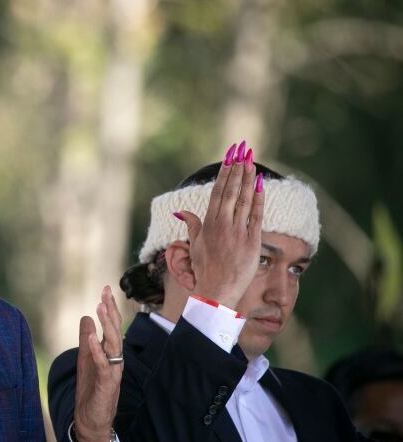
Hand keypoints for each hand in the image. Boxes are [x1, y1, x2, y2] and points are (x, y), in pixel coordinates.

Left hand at [73, 286, 123, 441]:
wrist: (92, 421)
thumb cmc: (92, 390)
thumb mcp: (87, 360)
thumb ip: (87, 340)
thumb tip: (86, 319)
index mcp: (111, 353)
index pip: (112, 326)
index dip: (110, 308)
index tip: (106, 289)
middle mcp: (115, 360)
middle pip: (115, 331)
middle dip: (111, 311)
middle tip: (106, 292)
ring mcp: (113, 372)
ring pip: (113, 345)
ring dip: (107, 326)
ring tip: (100, 308)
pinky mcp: (106, 384)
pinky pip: (103, 365)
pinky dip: (97, 351)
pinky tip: (90, 338)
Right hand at [177, 142, 264, 309]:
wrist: (217, 290)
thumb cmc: (204, 269)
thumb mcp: (195, 245)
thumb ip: (192, 225)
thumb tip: (181, 211)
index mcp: (208, 225)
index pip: (217, 193)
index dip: (224, 174)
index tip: (229, 158)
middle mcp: (222, 225)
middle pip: (231, 191)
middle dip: (236, 169)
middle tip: (242, 150)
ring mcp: (237, 233)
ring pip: (244, 199)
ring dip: (248, 178)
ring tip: (251, 161)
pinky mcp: (252, 241)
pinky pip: (256, 215)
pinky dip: (258, 198)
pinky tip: (260, 183)